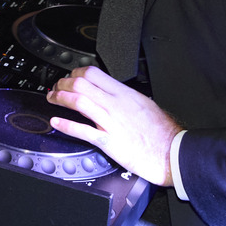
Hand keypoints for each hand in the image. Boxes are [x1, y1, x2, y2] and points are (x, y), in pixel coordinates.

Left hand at [46, 67, 182, 186]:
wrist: (173, 153)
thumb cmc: (163, 132)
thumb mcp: (145, 105)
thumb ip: (126, 98)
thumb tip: (114, 94)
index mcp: (125, 94)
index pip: (93, 73)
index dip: (75, 72)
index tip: (69, 77)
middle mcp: (116, 104)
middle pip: (81, 83)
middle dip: (62, 83)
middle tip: (55, 87)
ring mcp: (111, 122)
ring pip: (79, 101)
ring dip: (60, 98)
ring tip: (52, 99)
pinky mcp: (109, 141)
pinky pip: (83, 130)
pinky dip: (66, 125)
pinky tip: (56, 122)